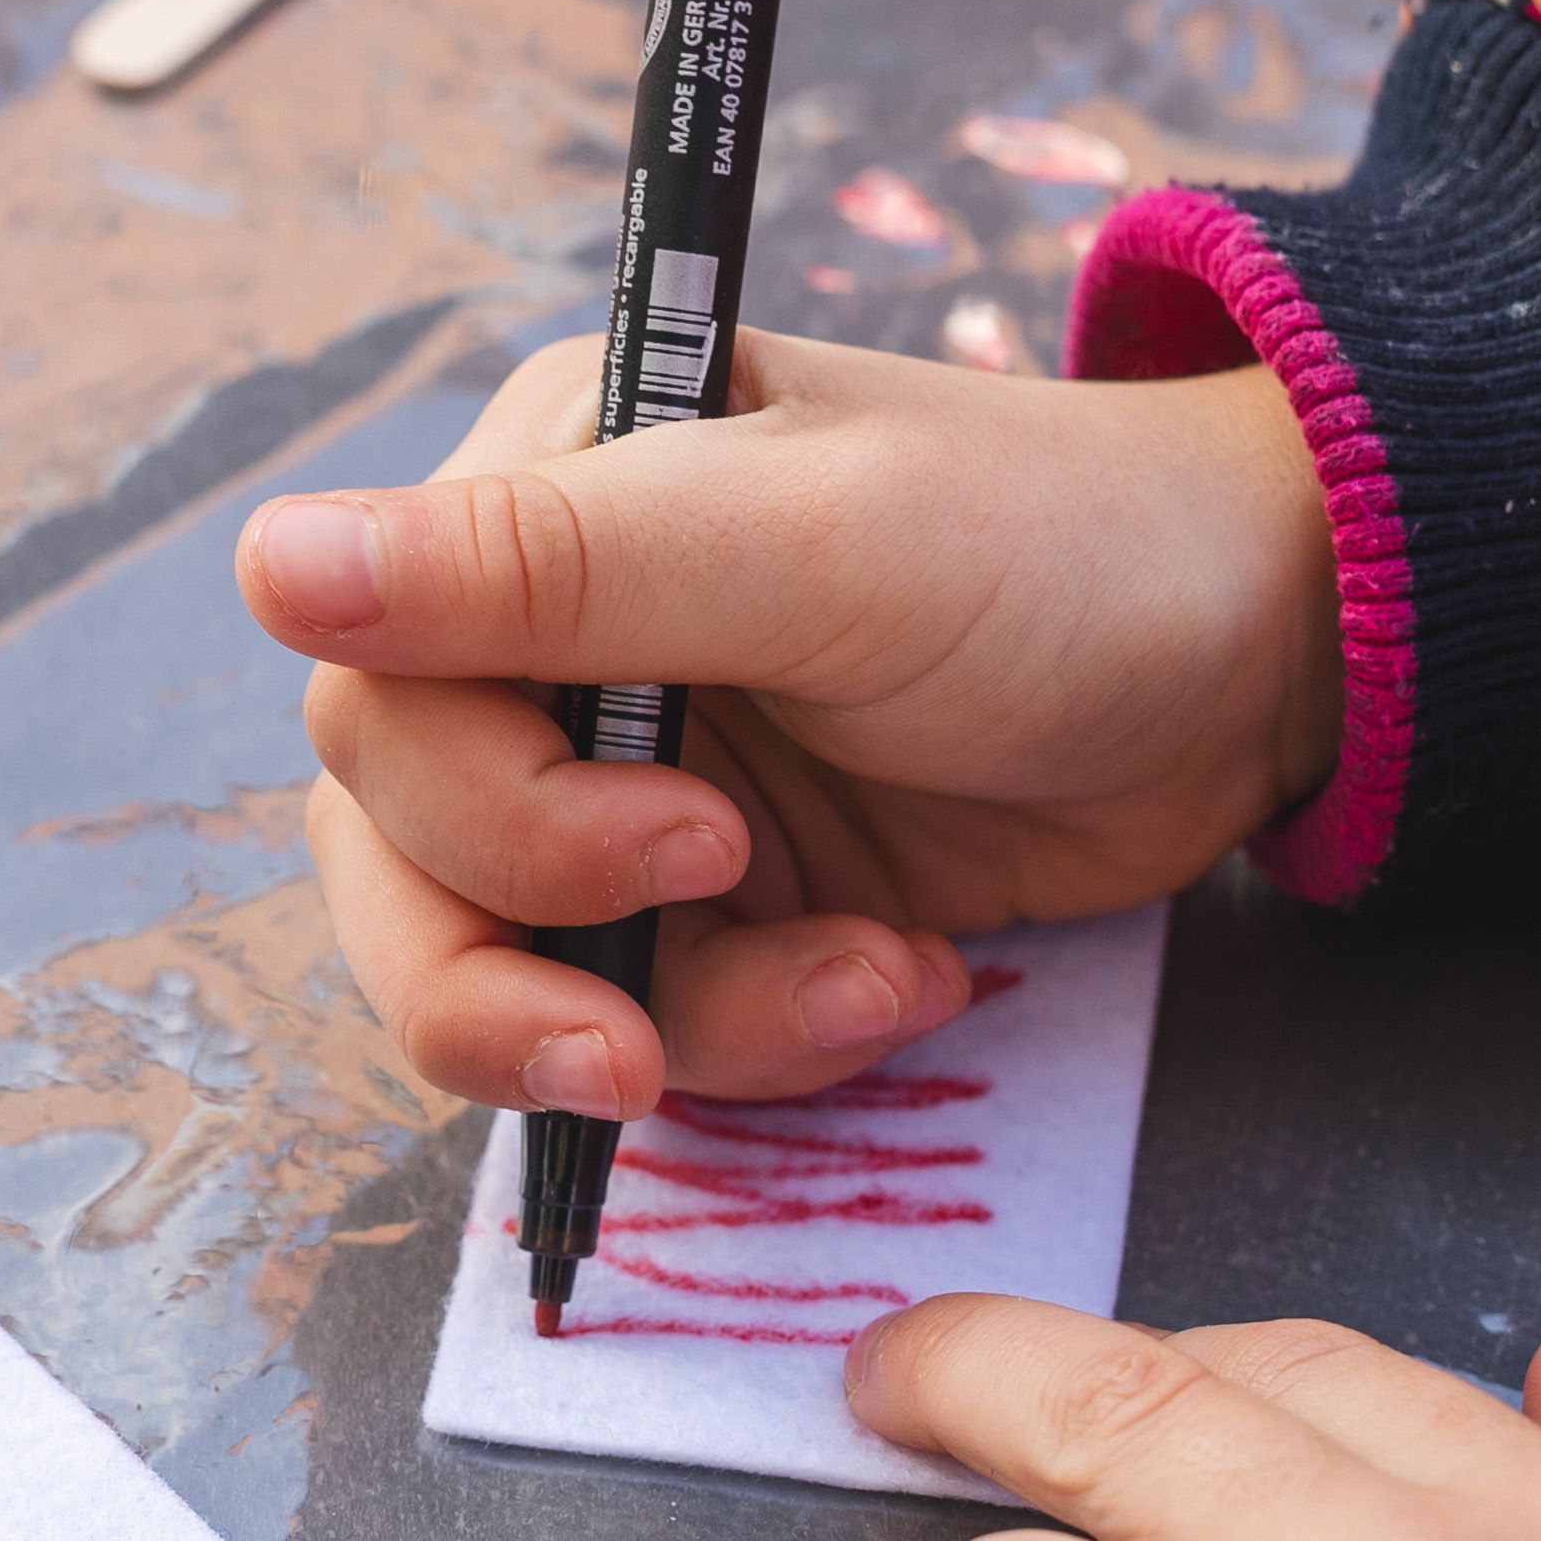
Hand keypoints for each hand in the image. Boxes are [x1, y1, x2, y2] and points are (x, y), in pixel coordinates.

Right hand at [238, 329, 1336, 1114]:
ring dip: (689, 1026)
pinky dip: (771, 1041)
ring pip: (519, 980)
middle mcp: (546, 643)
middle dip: (530, 982)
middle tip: (660, 1038)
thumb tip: (268, 567)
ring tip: (867, 985)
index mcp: (538, 499)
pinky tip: (904, 979)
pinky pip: (654, 1028)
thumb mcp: (810, 544)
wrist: (1271, 654)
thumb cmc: (1058, 548)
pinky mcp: (717, 901)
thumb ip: (539, 568)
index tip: (684, 841)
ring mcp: (625, 781)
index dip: (492, 818)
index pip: (376, 703)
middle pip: (403, 869)